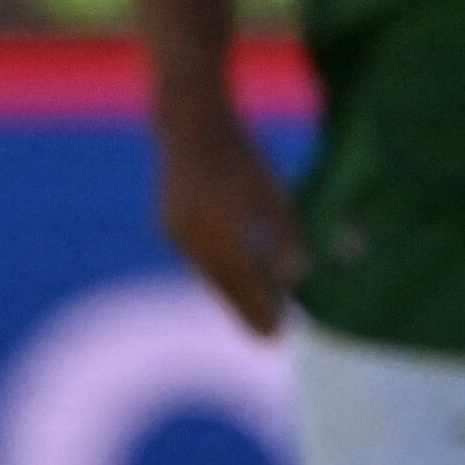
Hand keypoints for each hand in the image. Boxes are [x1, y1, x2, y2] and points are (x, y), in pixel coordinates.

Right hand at [153, 100, 300, 336]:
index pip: (243, 285)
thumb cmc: (242, 157)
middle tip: (270, 338)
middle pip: (224, 285)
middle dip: (247, 311)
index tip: (277, 339)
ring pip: (210, 273)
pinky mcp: (171, 224)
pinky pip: (200, 258)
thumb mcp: (274, 196)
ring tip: (260, 312)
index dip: (260, 312)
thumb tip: (293, 278)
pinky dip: (221, 272)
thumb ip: (286, 238)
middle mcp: (190, 239)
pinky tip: (238, 279)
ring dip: (235, 293)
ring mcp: (175, 232)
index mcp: (218, 234)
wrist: (189, 125)